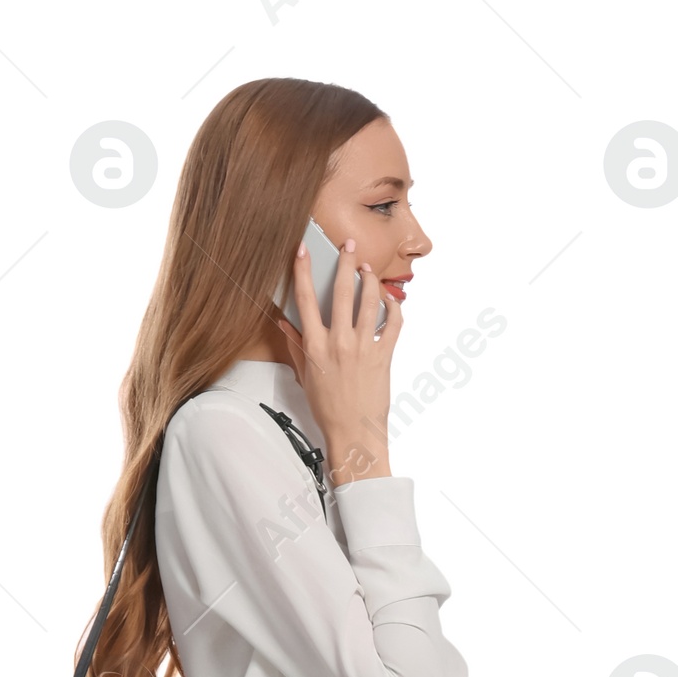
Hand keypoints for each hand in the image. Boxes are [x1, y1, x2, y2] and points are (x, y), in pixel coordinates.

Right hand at [276, 236, 399, 486]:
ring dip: (370, 279)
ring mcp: (364, 347)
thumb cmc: (328, 408)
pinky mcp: (384, 355)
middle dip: (345, 261)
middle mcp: (339, 342)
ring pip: (370, 301)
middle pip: (342, 291)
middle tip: (348, 244)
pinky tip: (389, 299)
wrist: (354, 433)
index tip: (303, 249)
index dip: (303, 270)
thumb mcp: (305, 375)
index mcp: (315, 346)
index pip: (306, 299)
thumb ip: (295, 345)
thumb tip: (283, 323)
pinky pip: (394, 322)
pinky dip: (393, 307)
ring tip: (367, 267)